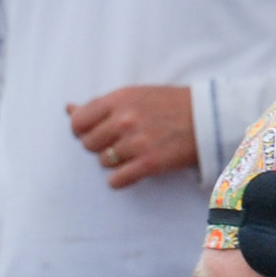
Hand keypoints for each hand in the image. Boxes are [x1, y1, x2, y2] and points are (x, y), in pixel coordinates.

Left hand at [66, 86, 196, 189]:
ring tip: (133, 151)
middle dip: (100, 146)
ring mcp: (136, 142)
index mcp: (120, 99)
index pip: (78, 122)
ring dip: (114, 161)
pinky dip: (121, 179)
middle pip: (88, 145)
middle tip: (120, 142)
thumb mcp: (134, 95)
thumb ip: (100, 105)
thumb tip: (68, 109)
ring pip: (103, 162)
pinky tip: (133, 169)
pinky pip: (116, 181)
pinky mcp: (148, 163)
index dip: (82, 131)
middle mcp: (125, 119)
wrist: (207, 118)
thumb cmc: (168, 105)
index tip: (94, 133)